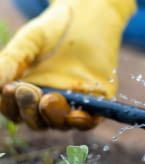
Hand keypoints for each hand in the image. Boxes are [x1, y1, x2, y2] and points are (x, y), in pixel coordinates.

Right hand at [0, 0, 135, 129]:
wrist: (86, 22)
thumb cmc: (54, 32)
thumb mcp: (29, 43)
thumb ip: (11, 63)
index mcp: (31, 92)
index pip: (16, 110)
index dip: (11, 105)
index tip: (11, 88)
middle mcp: (50, 102)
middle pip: (37, 121)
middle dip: (30, 110)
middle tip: (29, 91)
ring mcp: (73, 103)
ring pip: (61, 123)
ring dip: (53, 117)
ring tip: (49, 99)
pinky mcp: (95, 101)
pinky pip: (90, 120)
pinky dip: (83, 121)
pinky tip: (76, 115)